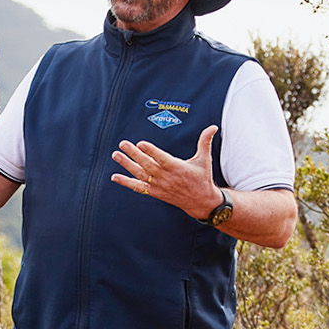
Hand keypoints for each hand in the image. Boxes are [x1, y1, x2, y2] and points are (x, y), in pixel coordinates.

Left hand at [109, 125, 223, 219]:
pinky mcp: (155, 192)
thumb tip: (213, 127)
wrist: (200, 202)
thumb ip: (205, 142)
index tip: (141, 143)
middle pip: (147, 165)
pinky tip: (115, 176)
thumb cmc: (202, 178)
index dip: (151, 151)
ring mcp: (159, 186)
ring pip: (140, 175)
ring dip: (127, 165)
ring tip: (116, 154)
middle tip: (123, 144)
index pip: (162, 159)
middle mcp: (166, 177)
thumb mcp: (205, 160)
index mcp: (177, 167)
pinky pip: (138, 187)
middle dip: (134, 154)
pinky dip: (126, 182)